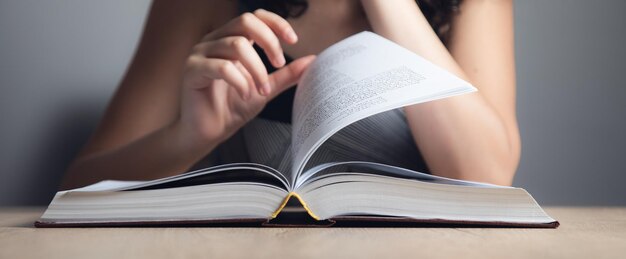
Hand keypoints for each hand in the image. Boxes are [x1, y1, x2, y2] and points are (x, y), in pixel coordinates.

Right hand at [176, 9, 314, 148]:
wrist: (207, 132)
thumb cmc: (231, 108)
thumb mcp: (266, 89)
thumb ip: (285, 74)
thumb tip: (311, 60)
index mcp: (231, 40)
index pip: (254, 17)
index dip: (275, 23)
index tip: (293, 40)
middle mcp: (214, 41)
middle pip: (245, 21)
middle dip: (269, 41)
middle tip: (279, 64)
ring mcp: (200, 53)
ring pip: (236, 45)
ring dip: (257, 69)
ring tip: (262, 90)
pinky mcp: (192, 70)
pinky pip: (222, 67)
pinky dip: (240, 82)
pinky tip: (245, 95)